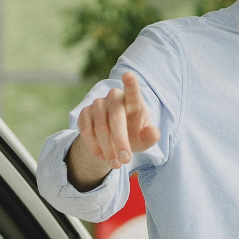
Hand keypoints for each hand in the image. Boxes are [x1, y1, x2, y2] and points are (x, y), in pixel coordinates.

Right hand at [67, 71, 160, 190]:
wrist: (114, 141)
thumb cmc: (135, 135)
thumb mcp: (146, 139)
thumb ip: (151, 136)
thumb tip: (153, 132)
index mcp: (133, 100)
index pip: (132, 90)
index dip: (130, 83)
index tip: (128, 75)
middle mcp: (114, 97)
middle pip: (115, 117)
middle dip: (120, 141)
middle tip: (125, 161)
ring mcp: (98, 104)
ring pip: (100, 127)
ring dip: (107, 148)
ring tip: (116, 164)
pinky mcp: (85, 113)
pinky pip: (85, 130)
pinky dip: (94, 146)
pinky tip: (102, 156)